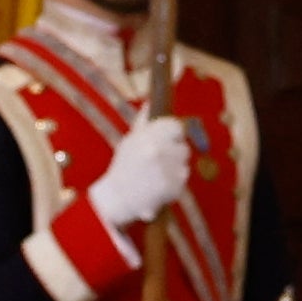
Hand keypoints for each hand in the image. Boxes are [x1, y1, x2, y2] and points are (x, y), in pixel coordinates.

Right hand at [91, 113, 197, 231]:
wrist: (117, 198)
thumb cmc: (123, 168)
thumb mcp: (130, 141)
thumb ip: (144, 121)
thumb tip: (151, 102)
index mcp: (150, 136)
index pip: (177, 127)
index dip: (174, 135)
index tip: (167, 142)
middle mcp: (160, 151)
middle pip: (183, 147)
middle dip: (173, 154)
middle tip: (156, 163)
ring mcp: (169, 170)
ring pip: (184, 164)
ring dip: (174, 169)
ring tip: (155, 176)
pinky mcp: (175, 187)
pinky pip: (182, 180)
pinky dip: (174, 183)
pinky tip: (158, 186)